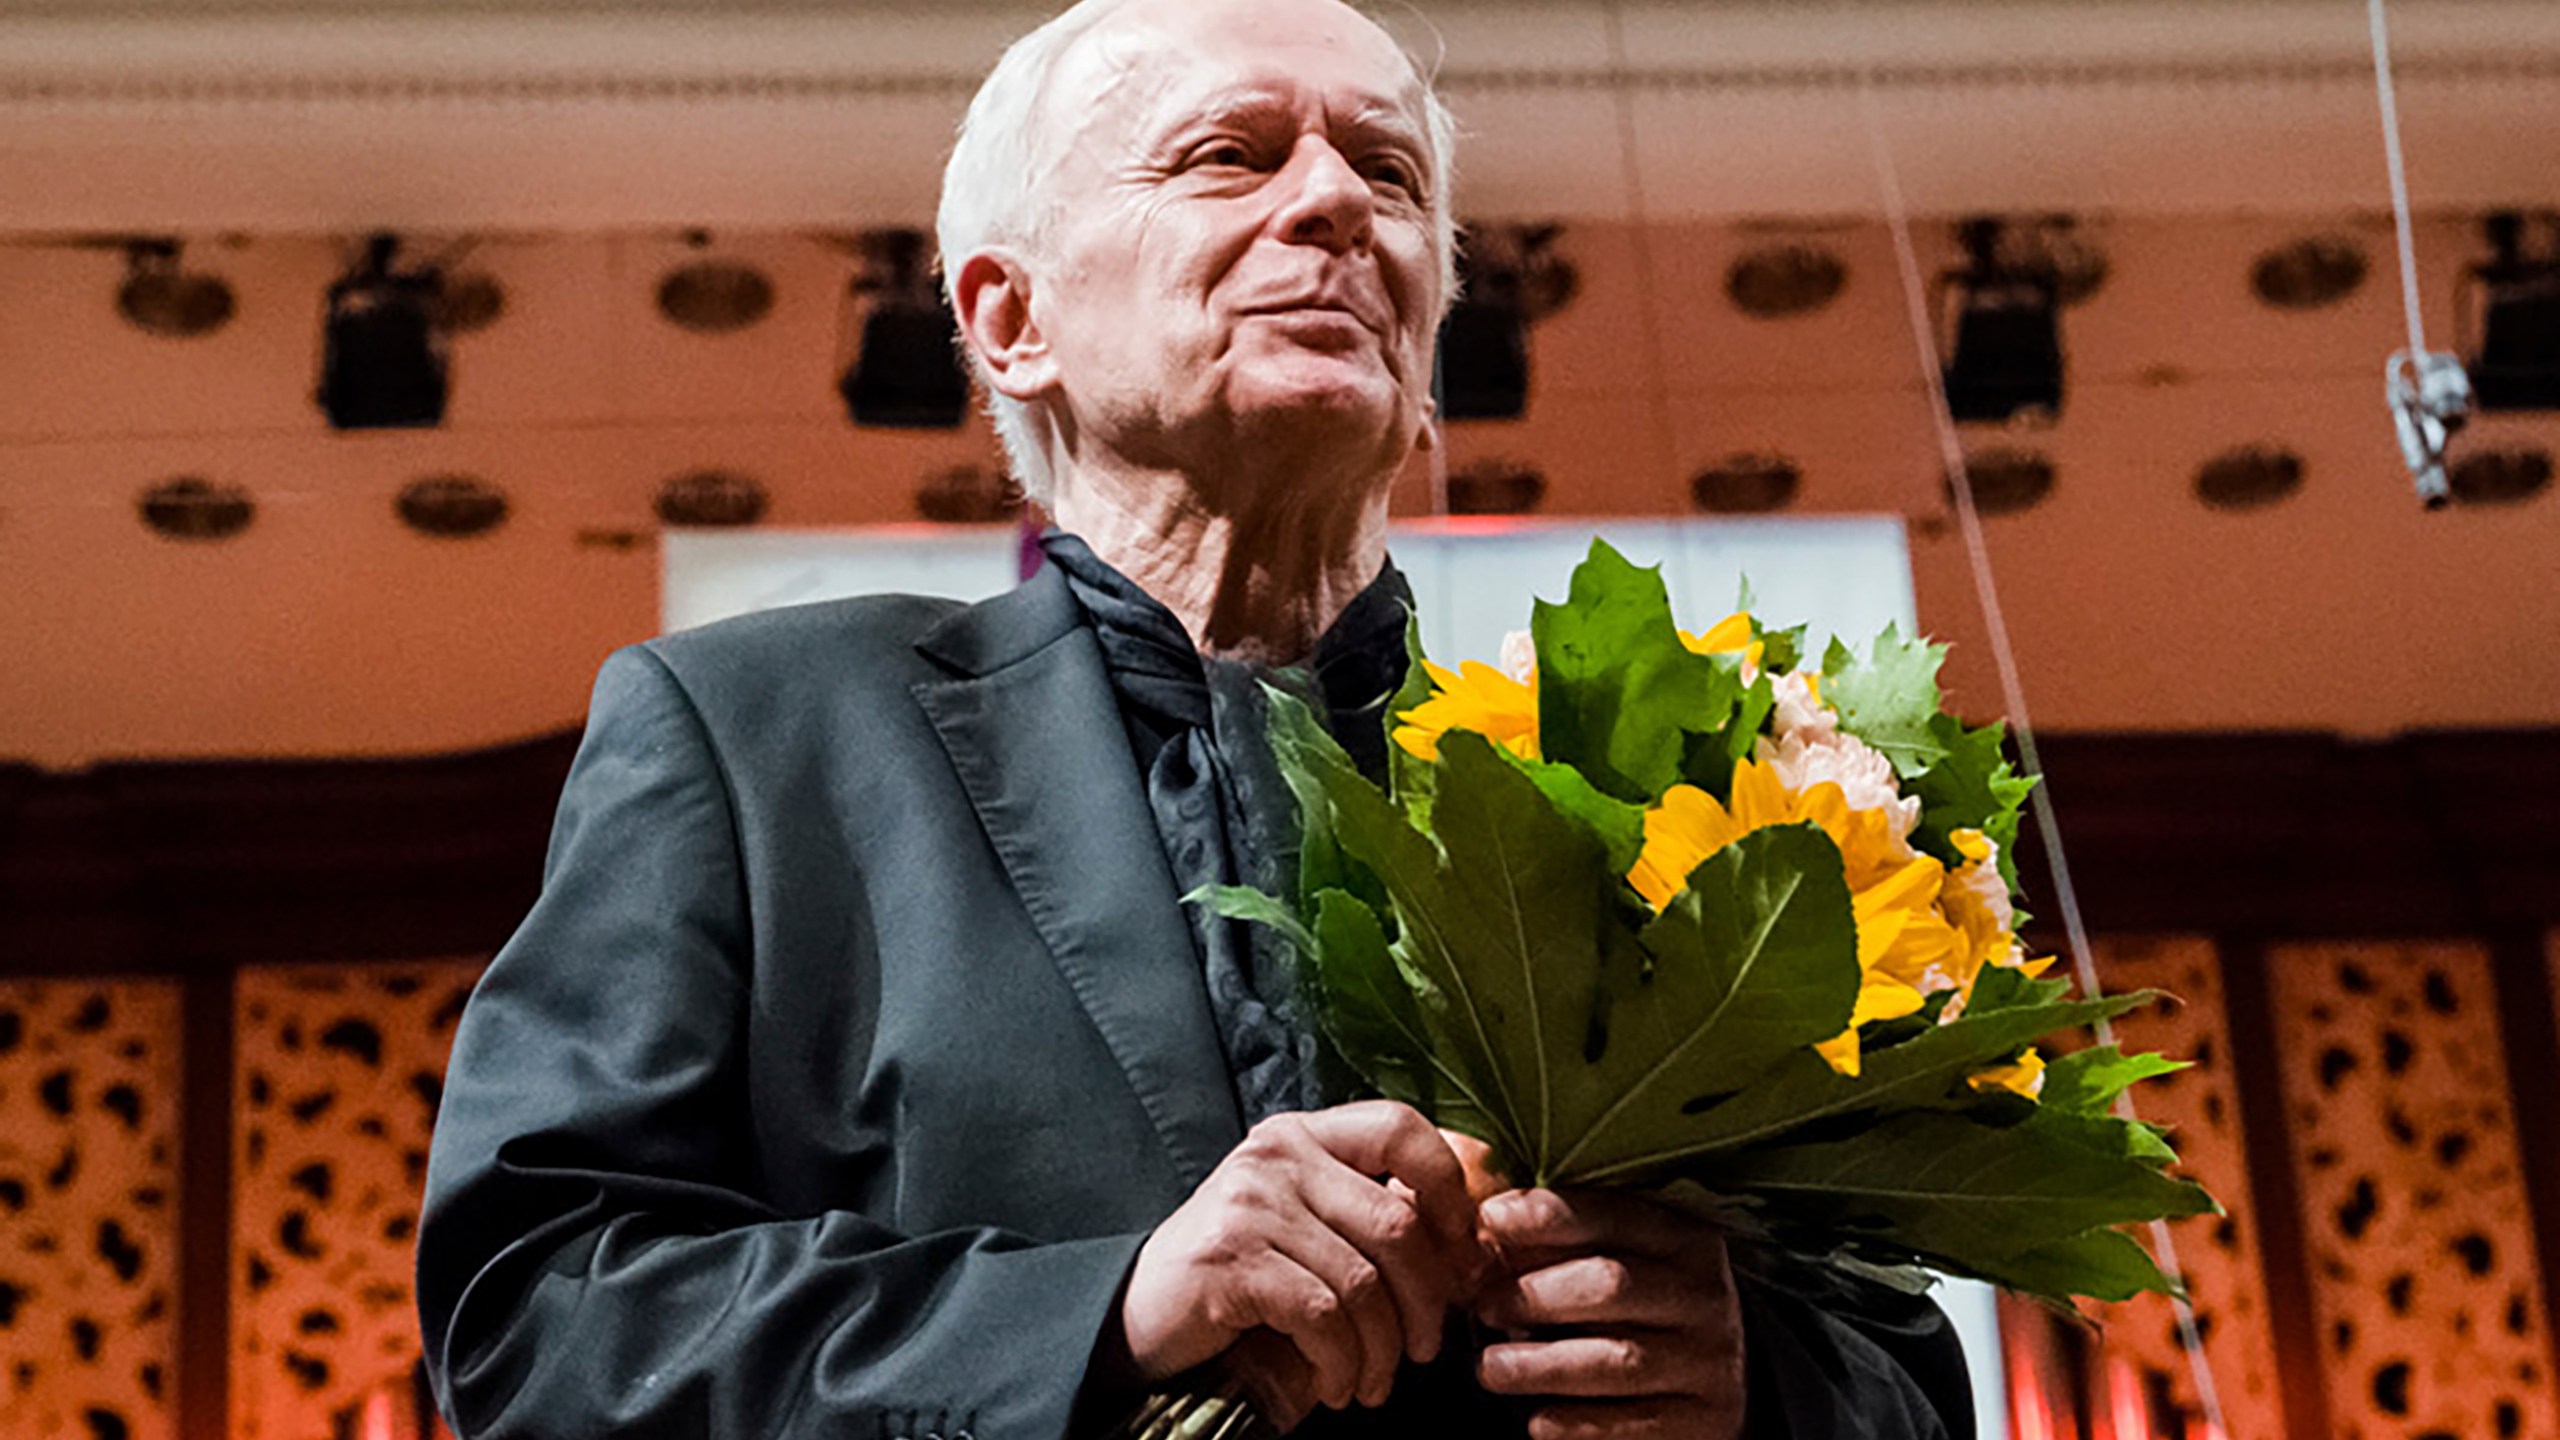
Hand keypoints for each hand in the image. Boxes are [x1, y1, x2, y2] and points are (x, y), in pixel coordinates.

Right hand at [1121, 1102, 1484, 1419]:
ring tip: (1373, 1381)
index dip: (1450, 1190)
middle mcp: (1278, 1154)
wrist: (1142, 1314)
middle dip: (1427, 1301)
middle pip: (1397, 1221)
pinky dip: (1342, 1363)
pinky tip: (1338, 1384)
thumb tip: (1473, 1250)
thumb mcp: (1311, 1226)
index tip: (1463, 1254)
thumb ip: (1374, 1218)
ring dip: (1382, 1350)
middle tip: (1424, 1348)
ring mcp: (1250, 1203)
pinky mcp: (1229, 1260)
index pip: (1401, 1127)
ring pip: (1363, 1281)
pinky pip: (1322, 1316)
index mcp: (1305, 1133)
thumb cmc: (1243, 1274)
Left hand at [1473, 1187, 1746, 1439]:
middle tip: (1485, 1307)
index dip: (1546, 1215)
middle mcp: (1704, 1296)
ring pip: (1616, 1361)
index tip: (1490, 1217)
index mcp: (1685, 1240)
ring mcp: (1708, 1361)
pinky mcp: (1705, 1420)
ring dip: (1542, 1365)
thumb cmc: (1644, 1310)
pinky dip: (1577, 1423)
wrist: (1713, 1383)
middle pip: (1611, 1285)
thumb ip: (1572, 1241)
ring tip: (1490, 1368)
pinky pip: (1631, 1424)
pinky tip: (1538, 1420)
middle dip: (1536, 1294)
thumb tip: (1491, 1220)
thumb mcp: (1625, 1260)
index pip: (1613, 1217)